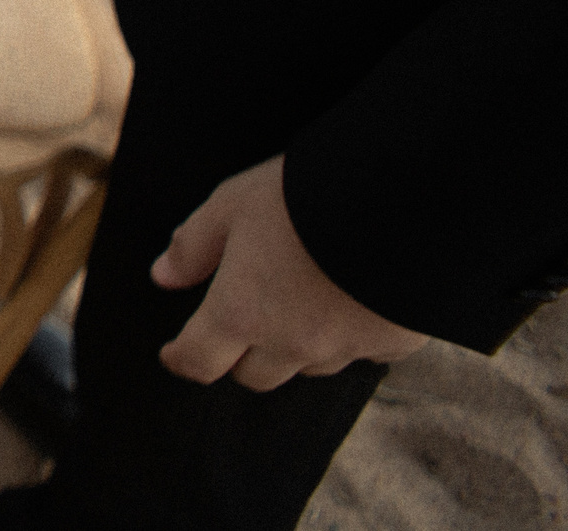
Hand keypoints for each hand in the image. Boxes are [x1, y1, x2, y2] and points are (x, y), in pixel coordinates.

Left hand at [151, 155, 429, 390]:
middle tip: (240, 320)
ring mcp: (345, 349)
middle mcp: (291, 343)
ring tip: (299, 302)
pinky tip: (353, 302)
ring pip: (307, 366)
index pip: (200, 361)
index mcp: (242, 312)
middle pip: (254, 374)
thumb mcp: (232, 203)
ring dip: (295, 346)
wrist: (404, 199)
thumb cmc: (304, 194)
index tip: (175, 354)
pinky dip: (350, 337)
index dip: (182, 358)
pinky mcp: (393, 344)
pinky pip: (362, 354)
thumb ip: (194, 244)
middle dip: (240, 353)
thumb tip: (163, 276)